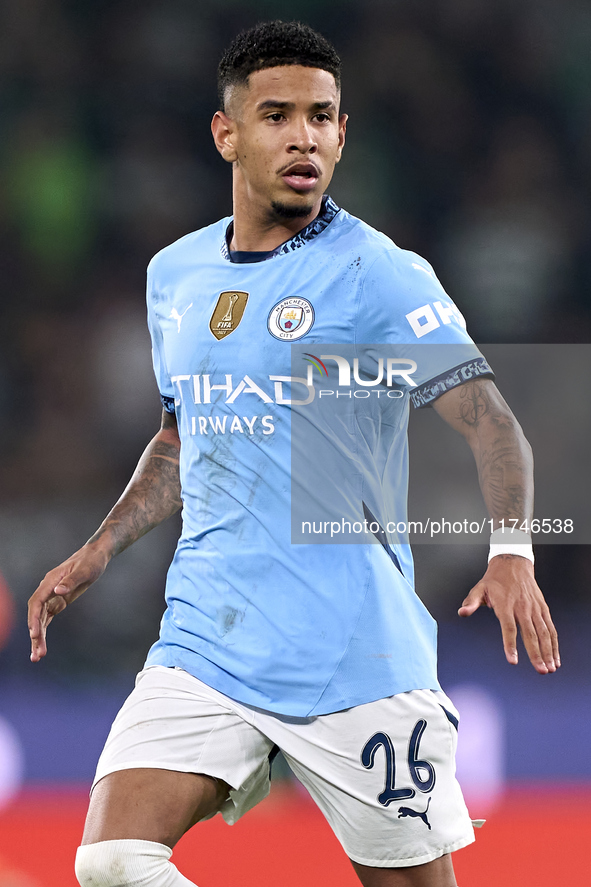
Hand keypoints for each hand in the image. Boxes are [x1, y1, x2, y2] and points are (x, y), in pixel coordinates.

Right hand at [27, 544, 109, 661]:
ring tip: (38, 656)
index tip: (35, 634)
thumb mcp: (85, 570)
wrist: (95, 556)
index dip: (34, 618)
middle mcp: (48, 590)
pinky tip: (41, 645)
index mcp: (51, 581)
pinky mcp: (58, 601)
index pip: (37, 602)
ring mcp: (52, 596)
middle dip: (35, 634)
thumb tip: (58, 591)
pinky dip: (44, 631)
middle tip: (37, 654)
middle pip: (36, 614)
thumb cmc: (91, 561)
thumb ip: (71, 580)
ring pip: (40, 619)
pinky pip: (47, 619)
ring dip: (38, 637)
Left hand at [458, 555, 559, 673]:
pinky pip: (550, 627)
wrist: (514, 564)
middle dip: (536, 654)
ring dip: (548, 651)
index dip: (510, 645)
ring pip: (544, 632)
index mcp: (505, 604)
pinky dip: (554, 643)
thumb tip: (462, 612)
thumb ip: (471, 602)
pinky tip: (555, 658)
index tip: (512, 661)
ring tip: (550, 668)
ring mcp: (534, 608)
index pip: (509, 628)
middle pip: (530, 634)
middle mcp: (522, 607)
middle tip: (541, 670)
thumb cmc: (495, 580)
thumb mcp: (479, 588)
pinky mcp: (543, 608)